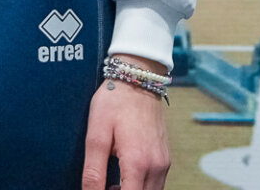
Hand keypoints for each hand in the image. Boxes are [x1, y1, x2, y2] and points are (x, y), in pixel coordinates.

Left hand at [82, 66, 169, 189]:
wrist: (137, 80)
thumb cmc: (114, 103)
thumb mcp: (96, 134)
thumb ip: (93, 170)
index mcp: (137, 163)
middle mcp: (156, 167)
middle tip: (105, 186)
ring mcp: (164, 163)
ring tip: (111, 185)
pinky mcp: (165, 158)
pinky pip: (156, 183)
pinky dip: (141, 187)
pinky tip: (123, 177)